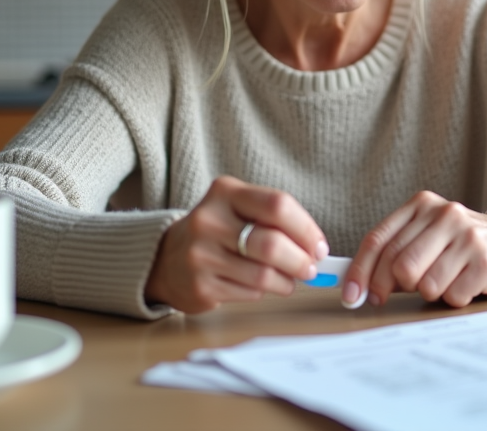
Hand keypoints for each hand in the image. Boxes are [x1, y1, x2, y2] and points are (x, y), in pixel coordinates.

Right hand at [145, 175, 328, 313]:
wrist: (167, 258)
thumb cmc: (217, 231)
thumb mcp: (238, 208)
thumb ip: (274, 220)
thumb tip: (317, 248)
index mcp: (225, 192)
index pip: (278, 205)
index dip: (306, 229)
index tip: (319, 246)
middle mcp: (209, 220)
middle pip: (272, 244)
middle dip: (301, 261)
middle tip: (310, 268)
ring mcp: (201, 255)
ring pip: (263, 274)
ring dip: (286, 281)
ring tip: (289, 279)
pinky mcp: (201, 286)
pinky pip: (250, 293)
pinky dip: (265, 292)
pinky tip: (261, 285)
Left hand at [343, 191, 486, 308]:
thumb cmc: (459, 244)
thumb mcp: (425, 235)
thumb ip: (393, 252)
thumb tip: (357, 286)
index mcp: (422, 205)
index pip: (378, 240)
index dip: (360, 272)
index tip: (351, 296)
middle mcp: (445, 215)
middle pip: (399, 265)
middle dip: (390, 288)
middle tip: (394, 296)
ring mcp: (468, 237)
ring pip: (425, 284)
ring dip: (429, 293)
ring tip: (443, 281)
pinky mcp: (486, 262)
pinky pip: (452, 296)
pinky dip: (453, 298)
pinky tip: (464, 285)